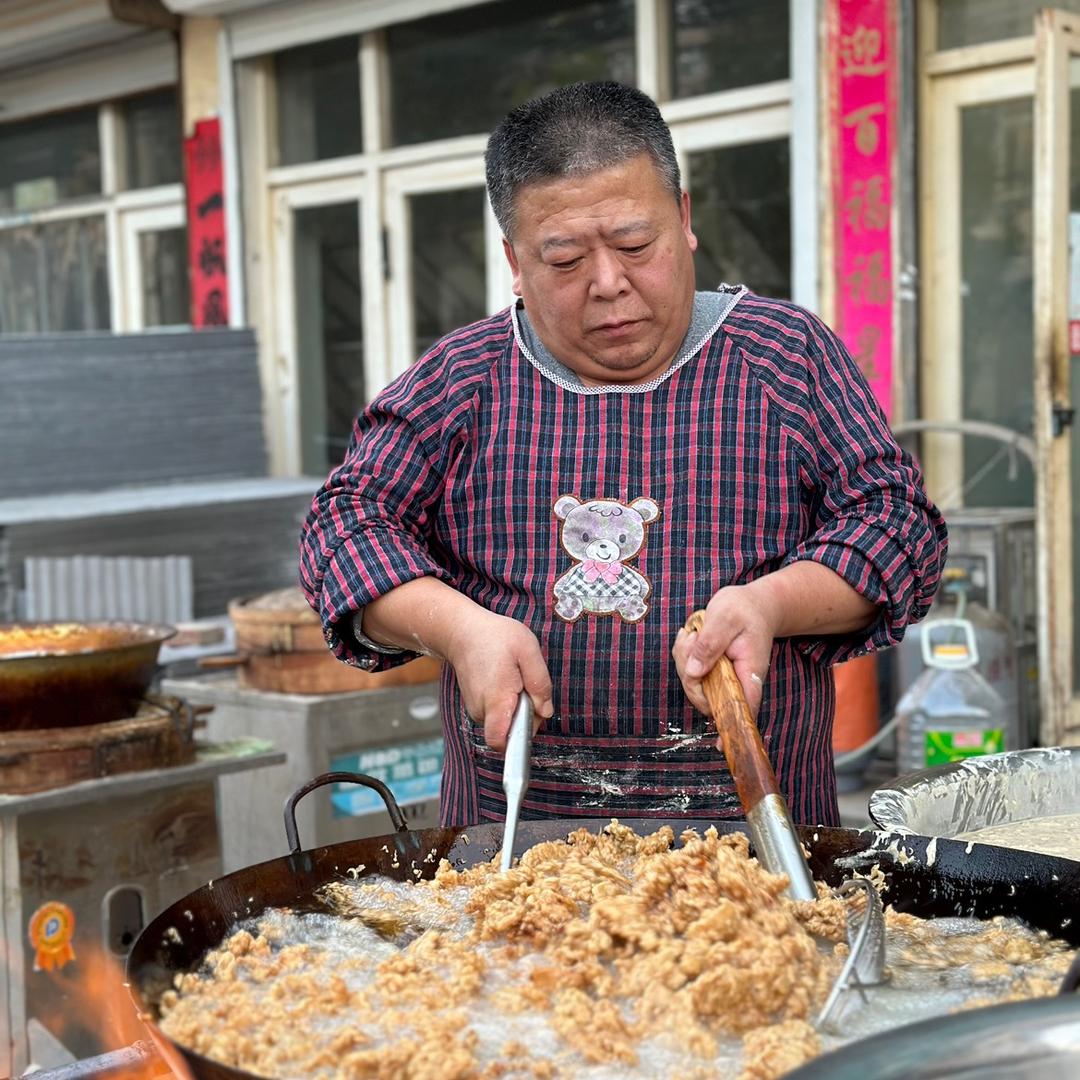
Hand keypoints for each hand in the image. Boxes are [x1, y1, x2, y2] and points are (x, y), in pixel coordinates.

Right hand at [444, 606, 553, 750]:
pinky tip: (505, 681)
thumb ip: (540, 682)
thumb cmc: (494, 637)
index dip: (521, 739)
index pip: (501, 742)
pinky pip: (497, 713)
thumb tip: (545, 711)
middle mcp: (481, 710)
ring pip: (505, 722)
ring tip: (514, 679)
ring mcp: (475, 709)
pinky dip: (506, 702)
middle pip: (510, 732)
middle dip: (527, 714)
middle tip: (526, 684)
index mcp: (496, 699)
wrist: (462, 631)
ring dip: (517, 707)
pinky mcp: (474, 705)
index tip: (532, 715)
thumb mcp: (527, 649)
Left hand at [672, 582, 781, 720]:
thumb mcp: (726, 618)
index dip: (732, 728)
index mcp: (748, 673)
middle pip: (706, 698)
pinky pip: (689, 672)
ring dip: (683, 659)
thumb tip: (694, 673)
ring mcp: (722, 679)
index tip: (721, 746)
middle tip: (692, 639)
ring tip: (694, 633)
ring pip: (693, 685)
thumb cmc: (744, 610)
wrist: (754, 604)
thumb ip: (710, 643)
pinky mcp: (711, 672)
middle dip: (688, 673)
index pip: (743, 709)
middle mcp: (736, 682)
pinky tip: (691, 636)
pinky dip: (683, 654)